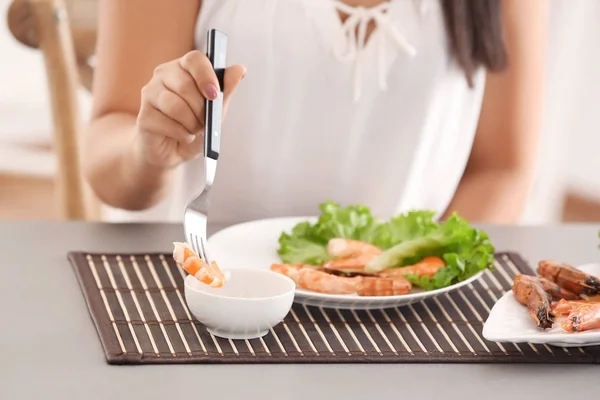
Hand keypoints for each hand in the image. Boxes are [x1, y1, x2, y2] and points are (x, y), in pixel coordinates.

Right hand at [135, 50, 244, 167]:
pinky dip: (181, 134)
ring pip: (175, 105)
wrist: (173, 151)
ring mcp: (150, 93)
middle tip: (205, 122)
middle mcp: (164, 75)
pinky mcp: (143, 115)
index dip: (206, 76)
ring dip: (191, 123)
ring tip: (194, 130)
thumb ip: (226, 90)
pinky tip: (182, 136)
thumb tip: (239, 69)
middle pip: (185, 85)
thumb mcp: (216, 110)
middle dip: (201, 109)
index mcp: (183, 68)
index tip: (215, 94)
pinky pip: (167, 123)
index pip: (194, 59)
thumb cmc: (194, 125)